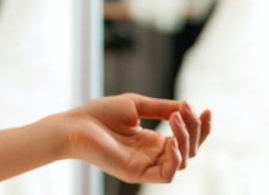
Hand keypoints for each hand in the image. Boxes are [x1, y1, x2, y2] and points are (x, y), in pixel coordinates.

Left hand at [60, 93, 210, 183]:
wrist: (74, 125)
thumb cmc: (99, 114)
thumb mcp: (136, 106)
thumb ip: (162, 108)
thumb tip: (187, 107)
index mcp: (152, 140)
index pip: (186, 139)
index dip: (200, 127)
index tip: (207, 110)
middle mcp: (152, 155)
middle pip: (189, 150)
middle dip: (195, 130)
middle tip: (188, 111)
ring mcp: (146, 166)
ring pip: (182, 161)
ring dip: (185, 139)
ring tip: (175, 118)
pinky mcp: (138, 174)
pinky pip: (167, 174)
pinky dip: (175, 158)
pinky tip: (170, 139)